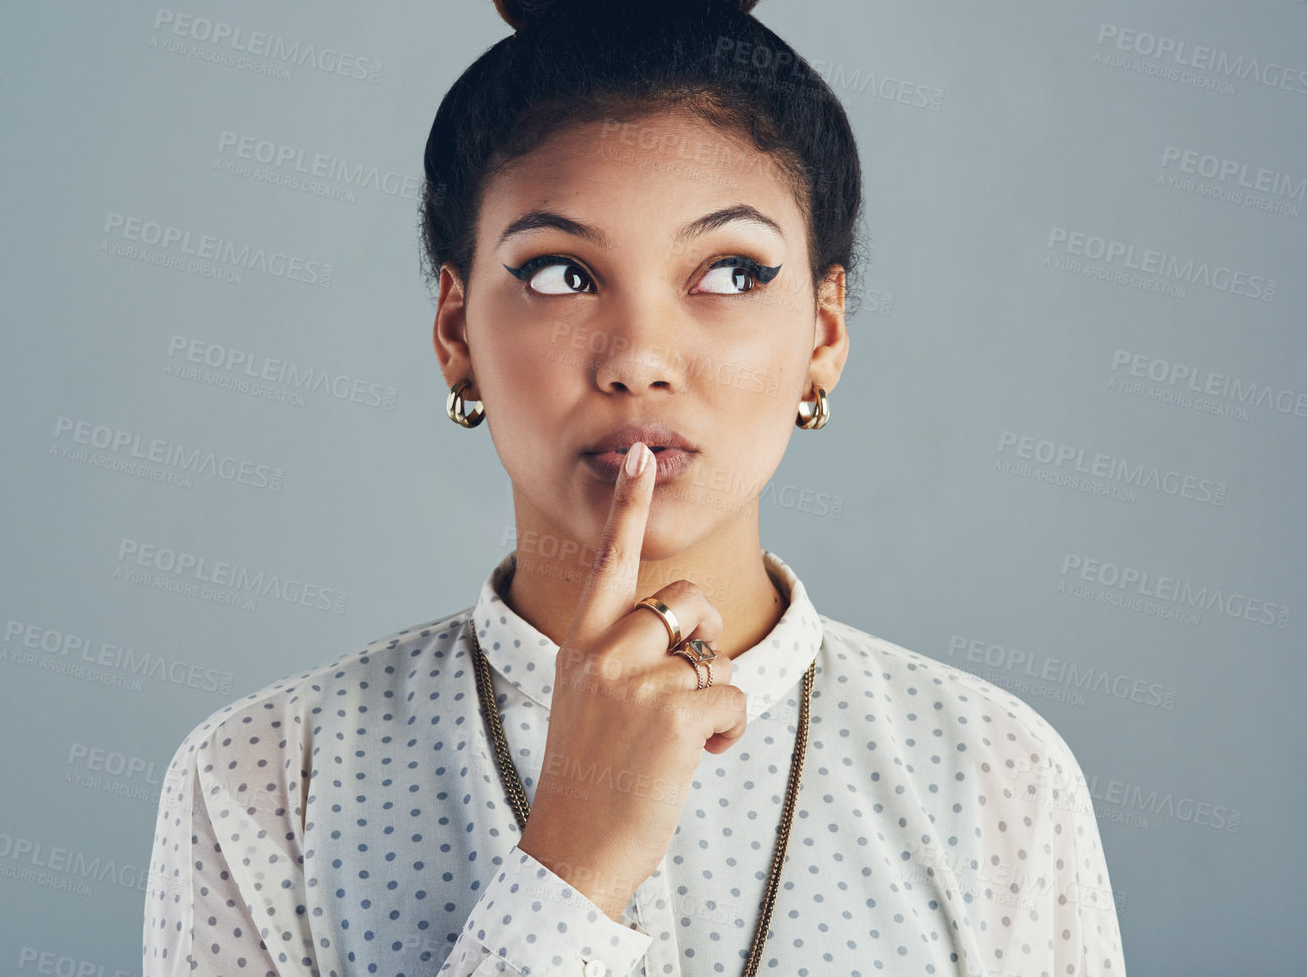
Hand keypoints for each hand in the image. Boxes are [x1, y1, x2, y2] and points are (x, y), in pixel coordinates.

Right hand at [514, 440, 749, 921]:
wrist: (573, 850)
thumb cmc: (591, 778)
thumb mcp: (587, 699)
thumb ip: (620, 656)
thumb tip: (681, 634)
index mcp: (580, 643)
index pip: (609, 561)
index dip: (629, 507)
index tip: (641, 456)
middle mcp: (605, 652)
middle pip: (688, 600)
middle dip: (702, 639)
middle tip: (682, 692)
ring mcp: (637, 681)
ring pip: (716, 654)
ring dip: (713, 697)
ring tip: (677, 740)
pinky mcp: (673, 714)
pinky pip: (733, 698)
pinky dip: (727, 732)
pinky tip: (696, 757)